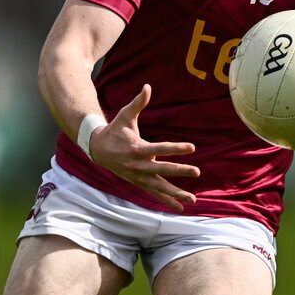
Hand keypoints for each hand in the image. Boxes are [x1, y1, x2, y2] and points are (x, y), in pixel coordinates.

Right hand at [88, 84, 199, 211]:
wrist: (97, 148)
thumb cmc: (115, 129)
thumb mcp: (124, 114)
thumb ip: (138, 102)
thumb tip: (147, 86)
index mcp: (137, 148)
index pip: (160, 148)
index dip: (176, 148)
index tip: (192, 148)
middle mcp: (137, 165)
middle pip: (162, 169)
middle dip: (179, 171)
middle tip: (196, 172)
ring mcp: (137, 176)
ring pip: (159, 187)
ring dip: (175, 194)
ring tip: (192, 199)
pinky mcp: (138, 182)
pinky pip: (154, 193)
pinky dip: (166, 201)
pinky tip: (179, 208)